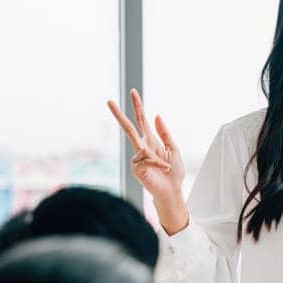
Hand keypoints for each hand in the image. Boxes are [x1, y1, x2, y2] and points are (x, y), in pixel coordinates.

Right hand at [107, 89, 187, 229]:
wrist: (173, 190)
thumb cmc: (174, 171)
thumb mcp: (174, 148)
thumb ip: (165, 133)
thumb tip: (156, 115)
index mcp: (150, 140)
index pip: (141, 120)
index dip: (138, 106)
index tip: (133, 92)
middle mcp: (141, 147)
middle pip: (128, 127)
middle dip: (119, 114)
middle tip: (109, 101)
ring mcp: (137, 158)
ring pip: (142, 149)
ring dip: (158, 158)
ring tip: (166, 167)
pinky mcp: (136, 169)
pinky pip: (146, 160)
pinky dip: (157, 164)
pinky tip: (162, 169)